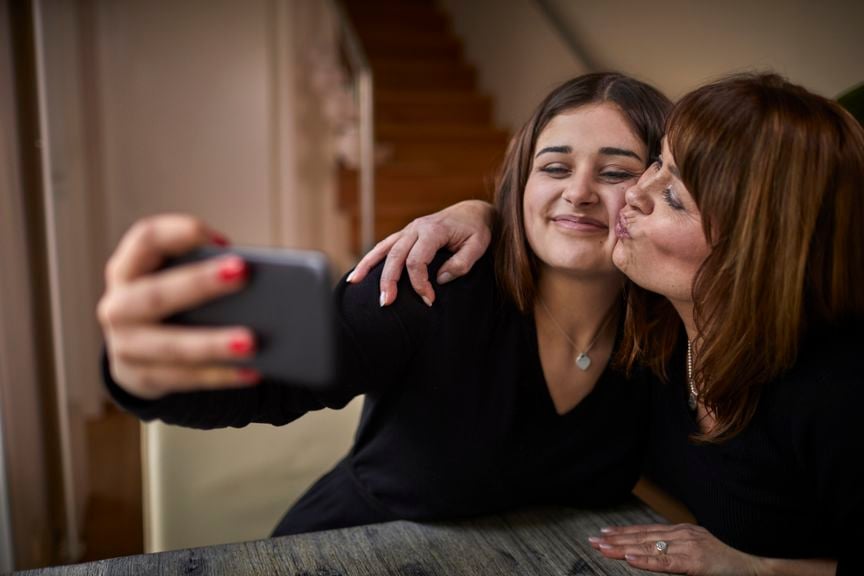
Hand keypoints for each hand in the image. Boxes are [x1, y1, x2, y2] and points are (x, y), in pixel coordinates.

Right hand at [97, 214, 259, 399]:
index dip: (179, 233)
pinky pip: (185, 378)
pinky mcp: (142, 378)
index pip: (145, 239)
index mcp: (128, 268)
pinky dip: (220, 375)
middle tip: (243, 273)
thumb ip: (205, 268)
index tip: (219, 237)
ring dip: (212, 343)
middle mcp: (117, 305)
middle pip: (155, 293)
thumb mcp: (177, 278)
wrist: (138, 352)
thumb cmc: (174, 302)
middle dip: (200, 283)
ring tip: (252, 342)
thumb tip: (256, 274)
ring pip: (170, 345)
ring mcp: (125, 345)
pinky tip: (252, 372)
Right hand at [347, 200, 493, 306]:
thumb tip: (439, 279)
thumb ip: (461, 263)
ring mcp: (408, 230)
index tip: (429, 300)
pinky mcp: (405, 235)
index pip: (417, 260)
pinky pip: (384, 247)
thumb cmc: (476, 230)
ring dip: (369, 268)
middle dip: (389, 281)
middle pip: (396, 256)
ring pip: (383, 249)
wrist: (473, 212)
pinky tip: (358, 274)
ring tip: (354, 284)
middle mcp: (416, 228)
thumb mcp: (478, 246)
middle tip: (386, 303)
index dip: (419, 283)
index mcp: (433, 230)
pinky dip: (370, 259)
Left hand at [589, 523, 762, 574]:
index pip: (646, 532)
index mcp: (683, 532)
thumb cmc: (736, 552)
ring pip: (648, 548)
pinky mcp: (696, 562)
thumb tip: (664, 551)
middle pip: (642, 538)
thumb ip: (683, 548)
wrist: (763, 554)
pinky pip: (666, 562)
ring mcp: (688, 547)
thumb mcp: (704, 547)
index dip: (624, 533)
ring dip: (623, 548)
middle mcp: (682, 535)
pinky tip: (630, 559)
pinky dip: (647, 560)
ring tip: (602, 548)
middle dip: (616, 539)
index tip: (604, 534)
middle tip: (593, 540)